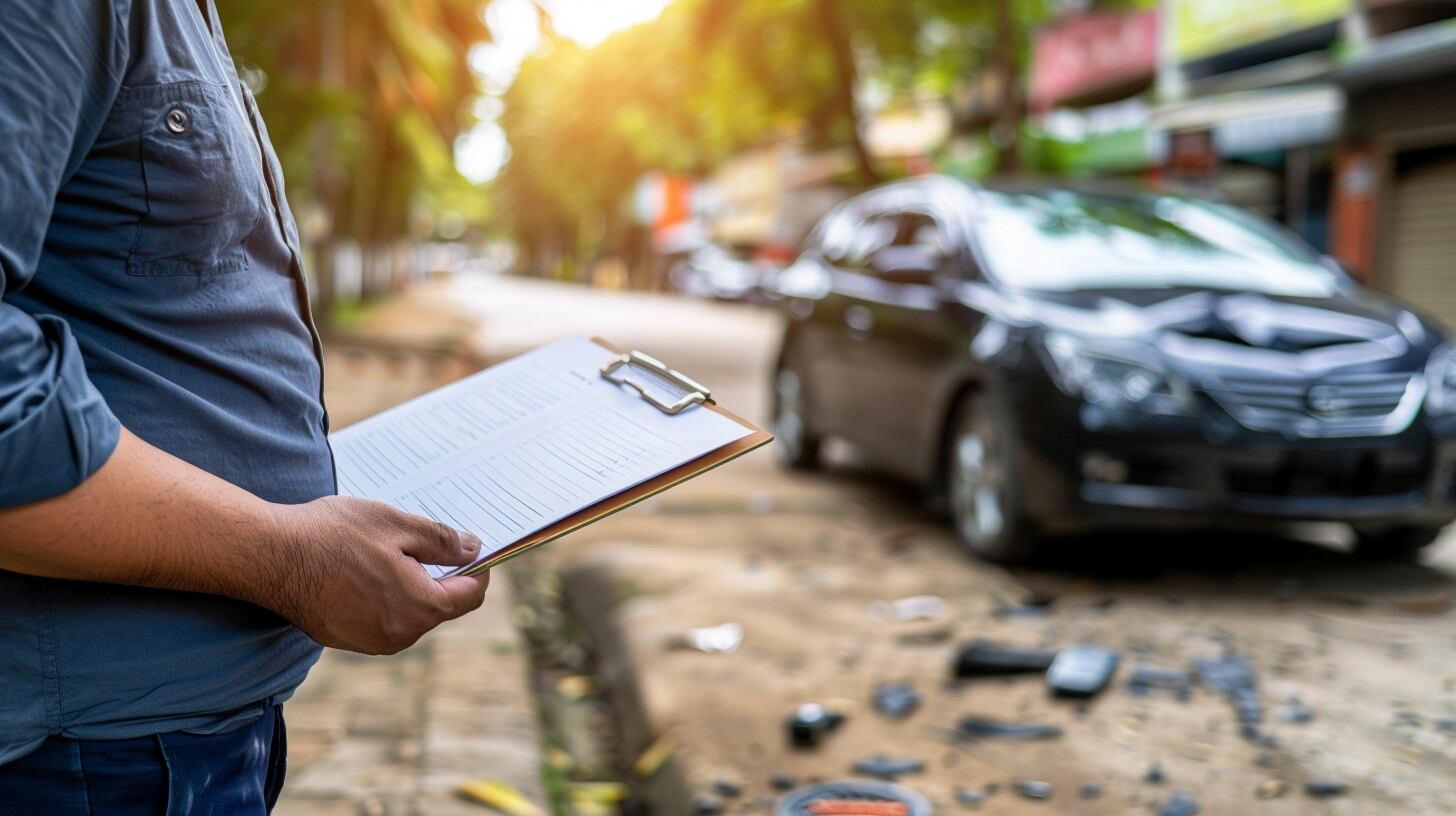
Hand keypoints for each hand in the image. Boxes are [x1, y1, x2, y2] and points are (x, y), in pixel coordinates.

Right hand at [261, 495, 490, 654]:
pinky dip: (382, 597)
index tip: (471, 548)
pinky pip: (381, 619)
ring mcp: (371, 642)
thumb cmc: (334, 535)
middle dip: (440, 575)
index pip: (471, 596)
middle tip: (421, 540)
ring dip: (409, 586)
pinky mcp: (346, 639)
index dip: (478, 569)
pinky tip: (361, 570)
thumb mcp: (398, 525)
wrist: (270, 556)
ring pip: (409, 613)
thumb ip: (442, 541)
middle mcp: (400, 635)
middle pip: (440, 606)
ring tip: (384, 552)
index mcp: (421, 608)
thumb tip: (473, 550)